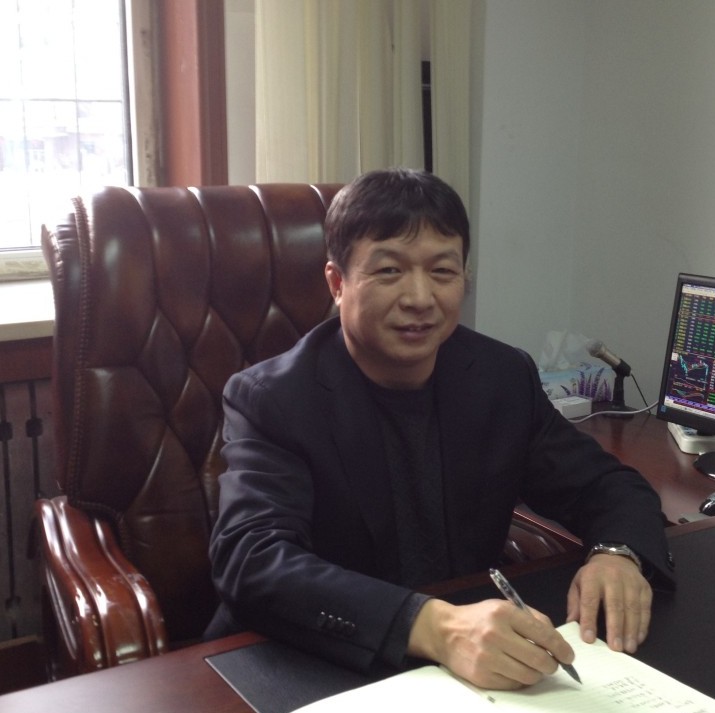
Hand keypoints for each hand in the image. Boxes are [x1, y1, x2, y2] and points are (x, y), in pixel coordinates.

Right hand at [407, 598, 574, 689]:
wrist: (445, 631)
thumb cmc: (478, 618)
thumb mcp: (503, 607)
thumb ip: (531, 619)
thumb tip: (555, 640)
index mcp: (504, 613)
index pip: (542, 633)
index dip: (560, 647)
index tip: (568, 655)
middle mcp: (495, 634)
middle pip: (539, 659)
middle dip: (552, 664)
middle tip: (552, 664)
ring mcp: (488, 657)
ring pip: (529, 675)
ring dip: (537, 674)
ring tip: (532, 666)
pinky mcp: (482, 676)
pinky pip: (514, 684)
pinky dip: (519, 679)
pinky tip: (514, 668)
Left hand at [566, 554, 651, 653]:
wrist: (615, 557)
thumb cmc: (593, 576)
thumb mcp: (578, 583)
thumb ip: (575, 603)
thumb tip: (571, 623)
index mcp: (592, 577)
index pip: (590, 600)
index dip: (589, 620)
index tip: (588, 639)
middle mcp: (612, 578)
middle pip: (615, 605)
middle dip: (615, 628)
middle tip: (615, 648)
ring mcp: (631, 583)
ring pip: (632, 608)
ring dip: (631, 630)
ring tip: (628, 648)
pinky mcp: (645, 588)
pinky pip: (645, 609)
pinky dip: (643, 626)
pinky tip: (638, 639)